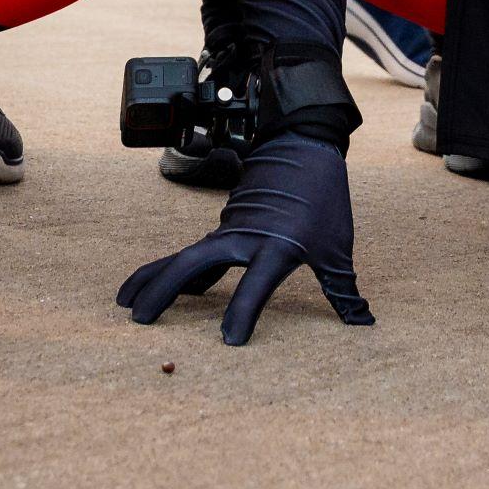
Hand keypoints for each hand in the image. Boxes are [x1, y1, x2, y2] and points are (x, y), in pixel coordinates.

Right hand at [118, 132, 372, 346]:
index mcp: (276, 244)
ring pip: (185, 257)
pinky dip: (170, 270)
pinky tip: (153, 286)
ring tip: (125, 303)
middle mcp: (245, 237)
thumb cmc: (323, 199)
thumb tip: (364, 325)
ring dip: (155, 278)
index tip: (229, 341)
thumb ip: (343, 290)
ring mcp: (229, 230)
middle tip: (140, 319)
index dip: (243, 312)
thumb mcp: (336, 246)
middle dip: (166, 290)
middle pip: (197, 263)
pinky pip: (192, 253)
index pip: (256, 284)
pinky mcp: (223, 228)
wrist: (305, 147)